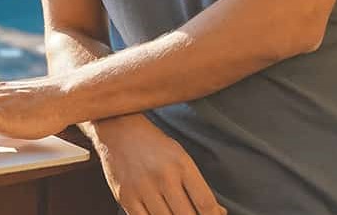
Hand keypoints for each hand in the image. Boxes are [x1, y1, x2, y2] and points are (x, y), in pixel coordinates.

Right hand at [92, 114, 225, 214]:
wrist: (118, 129)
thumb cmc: (153, 144)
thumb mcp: (181, 157)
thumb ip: (197, 185)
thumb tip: (218, 212)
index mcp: (181, 165)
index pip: (205, 203)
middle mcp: (163, 176)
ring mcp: (143, 188)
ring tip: (176, 214)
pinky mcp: (125, 197)